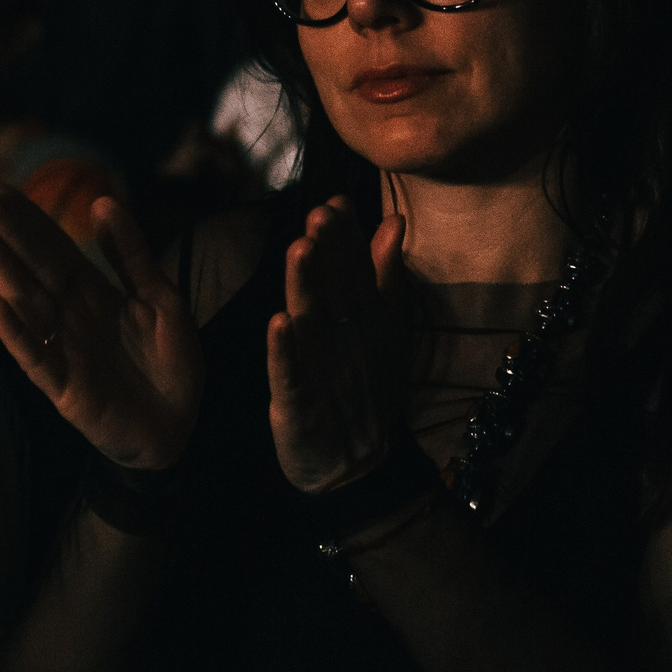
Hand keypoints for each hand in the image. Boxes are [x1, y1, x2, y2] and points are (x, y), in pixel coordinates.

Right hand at [0, 187, 202, 470]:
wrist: (178, 427)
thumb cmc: (169, 363)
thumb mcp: (161, 300)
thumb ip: (131, 256)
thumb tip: (103, 201)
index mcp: (92, 291)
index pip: (52, 247)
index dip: (27, 218)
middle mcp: (68, 314)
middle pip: (33, 267)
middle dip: (6, 233)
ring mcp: (61, 348)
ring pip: (25, 302)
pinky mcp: (61, 386)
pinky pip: (33, 354)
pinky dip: (12, 330)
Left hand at [265, 198, 407, 493]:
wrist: (361, 469)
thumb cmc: (366, 389)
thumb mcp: (384, 331)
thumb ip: (384, 276)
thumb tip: (392, 222)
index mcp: (364, 320)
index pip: (355, 271)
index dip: (345, 238)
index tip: (334, 202)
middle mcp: (346, 341)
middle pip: (336, 291)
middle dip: (329, 252)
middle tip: (320, 214)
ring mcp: (325, 371)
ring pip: (314, 323)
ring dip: (307, 287)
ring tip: (301, 250)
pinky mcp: (299, 402)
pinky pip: (291, 373)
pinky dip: (285, 350)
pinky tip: (279, 324)